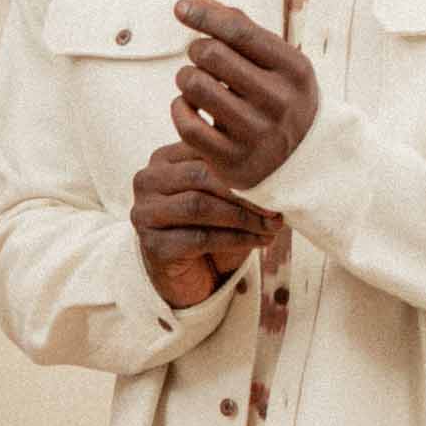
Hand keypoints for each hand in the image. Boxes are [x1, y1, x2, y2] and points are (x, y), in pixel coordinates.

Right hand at [130, 137, 284, 310]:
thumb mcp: (223, 195)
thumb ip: (235, 173)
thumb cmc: (212, 226)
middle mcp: (147, 180)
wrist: (193, 274)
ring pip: (199, 206)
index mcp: (164, 158)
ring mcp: (145, 213)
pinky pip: (200, 238)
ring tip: (272, 226)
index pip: (205, 151)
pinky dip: (236, 239)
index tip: (280, 180)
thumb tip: (276, 163)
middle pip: (200, 176)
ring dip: (243, 217)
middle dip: (244, 192)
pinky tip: (259, 241)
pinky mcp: (152, 245)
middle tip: (277, 206)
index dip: (244, 165)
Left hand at [170, 0, 318, 190]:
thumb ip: (239, 28)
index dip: (205, 15)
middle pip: (212, 54)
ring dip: (185, 78)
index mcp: (293, 69)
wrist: (302, 161)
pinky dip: (179, 109)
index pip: (240, 31)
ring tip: (193, 81)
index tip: (180, 7)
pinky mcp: (234, 161)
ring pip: (196, 87)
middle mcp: (279, 101)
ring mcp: (257, 134)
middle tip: (199, 57)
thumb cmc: (279, 97)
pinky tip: (188, 106)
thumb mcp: (275, 61)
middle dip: (196, 50)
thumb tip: (193, 0)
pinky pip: (187, 125)